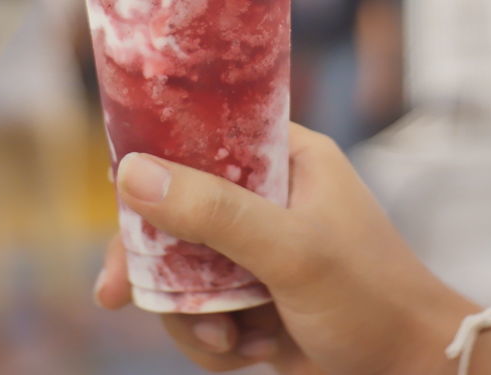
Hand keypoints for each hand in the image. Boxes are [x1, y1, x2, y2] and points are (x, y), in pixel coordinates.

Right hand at [93, 124, 474, 373]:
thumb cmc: (373, 301)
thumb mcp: (292, 252)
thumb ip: (215, 213)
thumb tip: (132, 174)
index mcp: (287, 159)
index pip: (203, 138)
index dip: (154, 165)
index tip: (117, 205)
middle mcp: (270, 197)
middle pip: (177, 211)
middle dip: (155, 262)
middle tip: (118, 294)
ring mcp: (260, 251)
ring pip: (182, 271)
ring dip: (189, 315)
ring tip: (228, 343)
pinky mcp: (256, 300)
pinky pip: (201, 312)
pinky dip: (210, 342)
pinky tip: (246, 358)